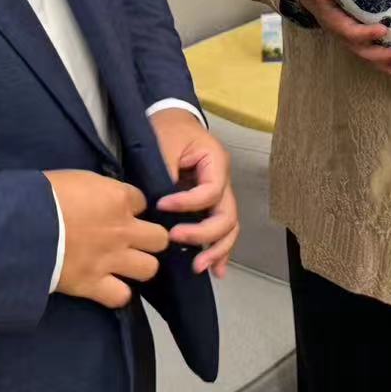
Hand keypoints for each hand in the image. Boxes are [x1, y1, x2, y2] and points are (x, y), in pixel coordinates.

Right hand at [44, 169, 169, 307]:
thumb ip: (98, 190)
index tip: (119, 211)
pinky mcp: (93, 284)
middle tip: (132, 241)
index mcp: (118, 198)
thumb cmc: (44, 194)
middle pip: (159, 238)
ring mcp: (111, 260)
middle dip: (149, 239)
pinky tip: (108, 287)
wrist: (21, 225)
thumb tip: (101, 198)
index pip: (143, 201)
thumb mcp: (77, 179)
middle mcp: (123, 230)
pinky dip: (116, 293)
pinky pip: (121, 296)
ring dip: (138, 266)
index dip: (132, 207)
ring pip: (149, 268)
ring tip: (124, 266)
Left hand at [152, 109, 240, 277]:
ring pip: (229, 227)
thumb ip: (166, 173)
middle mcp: (223, 181)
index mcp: (215, 162)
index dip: (188, 203)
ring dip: (217, 249)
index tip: (161, 206)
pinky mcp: (210, 205)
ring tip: (199, 267)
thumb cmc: (167, 130)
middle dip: (205, 235)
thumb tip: (161, 205)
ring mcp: (219, 195)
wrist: (170, 121)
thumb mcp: (164, 144)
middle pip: (227, 215)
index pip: (211, 191)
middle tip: (177, 241)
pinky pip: (221, 230)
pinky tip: (216, 270)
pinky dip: (220, 250)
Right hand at [291, 0, 390, 84]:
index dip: (365, 32)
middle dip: (382, 55)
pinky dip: (388, 64)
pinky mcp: (358, 39)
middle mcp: (340, 33)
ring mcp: (349, 38)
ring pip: (368, 55)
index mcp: (331, 19)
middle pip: (361, 49)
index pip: (348, 30)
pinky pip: (372, 53)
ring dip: (387, 65)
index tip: (383, 29)